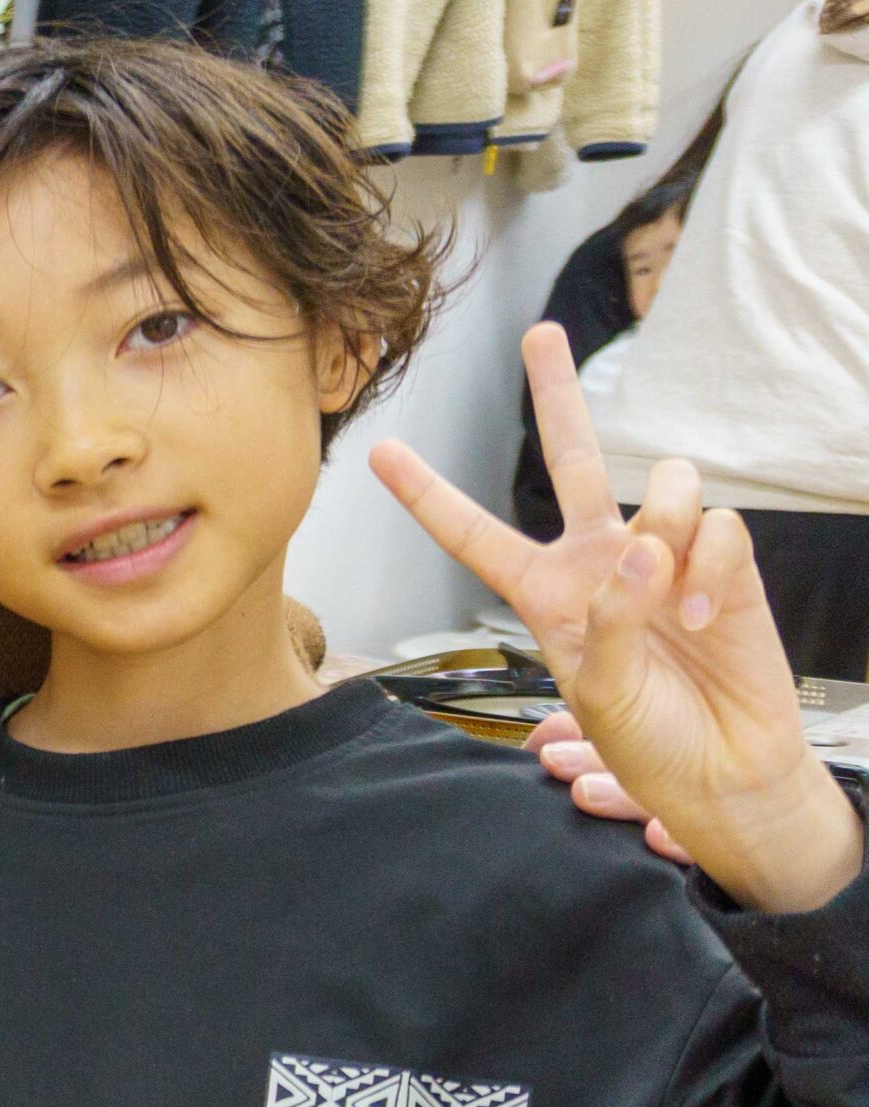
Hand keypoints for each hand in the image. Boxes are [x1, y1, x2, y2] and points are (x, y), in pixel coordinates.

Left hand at [372, 326, 861, 912]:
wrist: (725, 770)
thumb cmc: (651, 740)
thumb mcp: (601, 694)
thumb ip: (608, 622)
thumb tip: (637, 549)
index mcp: (545, 595)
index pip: (475, 536)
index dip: (428, 498)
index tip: (381, 452)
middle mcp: (600, 561)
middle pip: (574, 458)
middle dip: (558, 393)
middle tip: (540, 335)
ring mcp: (664, 556)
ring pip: (663, 484)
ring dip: (665, 531)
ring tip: (668, 606)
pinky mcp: (724, 563)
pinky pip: (717, 526)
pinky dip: (710, 569)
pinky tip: (703, 619)